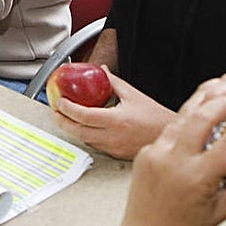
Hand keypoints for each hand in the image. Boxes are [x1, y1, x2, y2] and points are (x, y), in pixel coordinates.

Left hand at [53, 68, 174, 159]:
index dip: (68, 108)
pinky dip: (86, 135)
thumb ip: (113, 82)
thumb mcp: (134, 95)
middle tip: (56, 111)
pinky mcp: (115, 154)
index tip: (60, 101)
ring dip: (74, 129)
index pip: (84, 116)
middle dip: (62, 121)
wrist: (169, 135)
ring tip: (66, 117)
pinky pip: (95, 145)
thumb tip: (101, 71)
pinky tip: (84, 127)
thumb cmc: (156, 118)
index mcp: (116, 120)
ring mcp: (113, 147)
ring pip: (85, 139)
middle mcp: (112, 136)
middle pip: (78, 131)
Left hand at [105, 84, 225, 225]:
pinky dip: (189, 119)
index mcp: (196, 178)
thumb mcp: (224, 212)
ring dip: (206, 100)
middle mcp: (173, 161)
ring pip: (184, 115)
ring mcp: (156, 153)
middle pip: (203, 115)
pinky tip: (203, 114)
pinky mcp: (146, 151)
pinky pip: (171, 128)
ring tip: (225, 92)